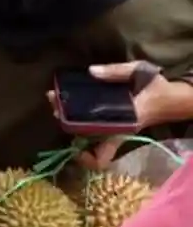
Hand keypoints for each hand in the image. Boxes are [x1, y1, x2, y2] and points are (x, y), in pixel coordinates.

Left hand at [47, 61, 192, 168]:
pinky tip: (68, 103)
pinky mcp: (112, 122)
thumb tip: (91, 72)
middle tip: (55, 105)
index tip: (73, 147)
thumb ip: (116, 71)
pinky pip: (91, 127)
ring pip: (87, 134)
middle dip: (68, 126)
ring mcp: (114, 128)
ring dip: (69, 121)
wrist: (172, 97)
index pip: (105, 150)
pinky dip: (78, 119)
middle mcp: (118, 131)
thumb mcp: (140, 72)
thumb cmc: (157, 87)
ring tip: (56, 101)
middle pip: (88, 140)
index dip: (87, 156)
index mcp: (126, 123)